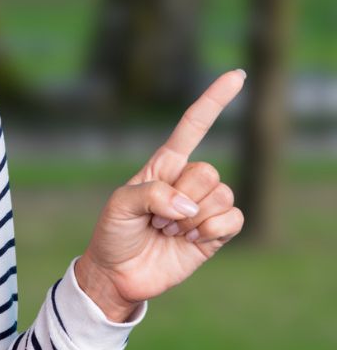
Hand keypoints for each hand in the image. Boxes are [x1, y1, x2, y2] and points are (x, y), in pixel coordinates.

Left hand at [76, 69, 246, 320]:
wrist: (118, 273)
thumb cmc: (113, 232)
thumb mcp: (119, 205)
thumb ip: (151, 194)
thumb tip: (190, 204)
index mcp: (163, 165)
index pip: (193, 126)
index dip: (214, 101)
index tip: (237, 76)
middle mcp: (187, 181)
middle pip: (207, 171)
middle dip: (181, 197)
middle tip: (156, 219)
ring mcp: (203, 206)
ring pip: (222, 195)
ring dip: (192, 219)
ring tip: (168, 231)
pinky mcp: (215, 232)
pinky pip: (234, 219)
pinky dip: (212, 230)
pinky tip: (191, 240)